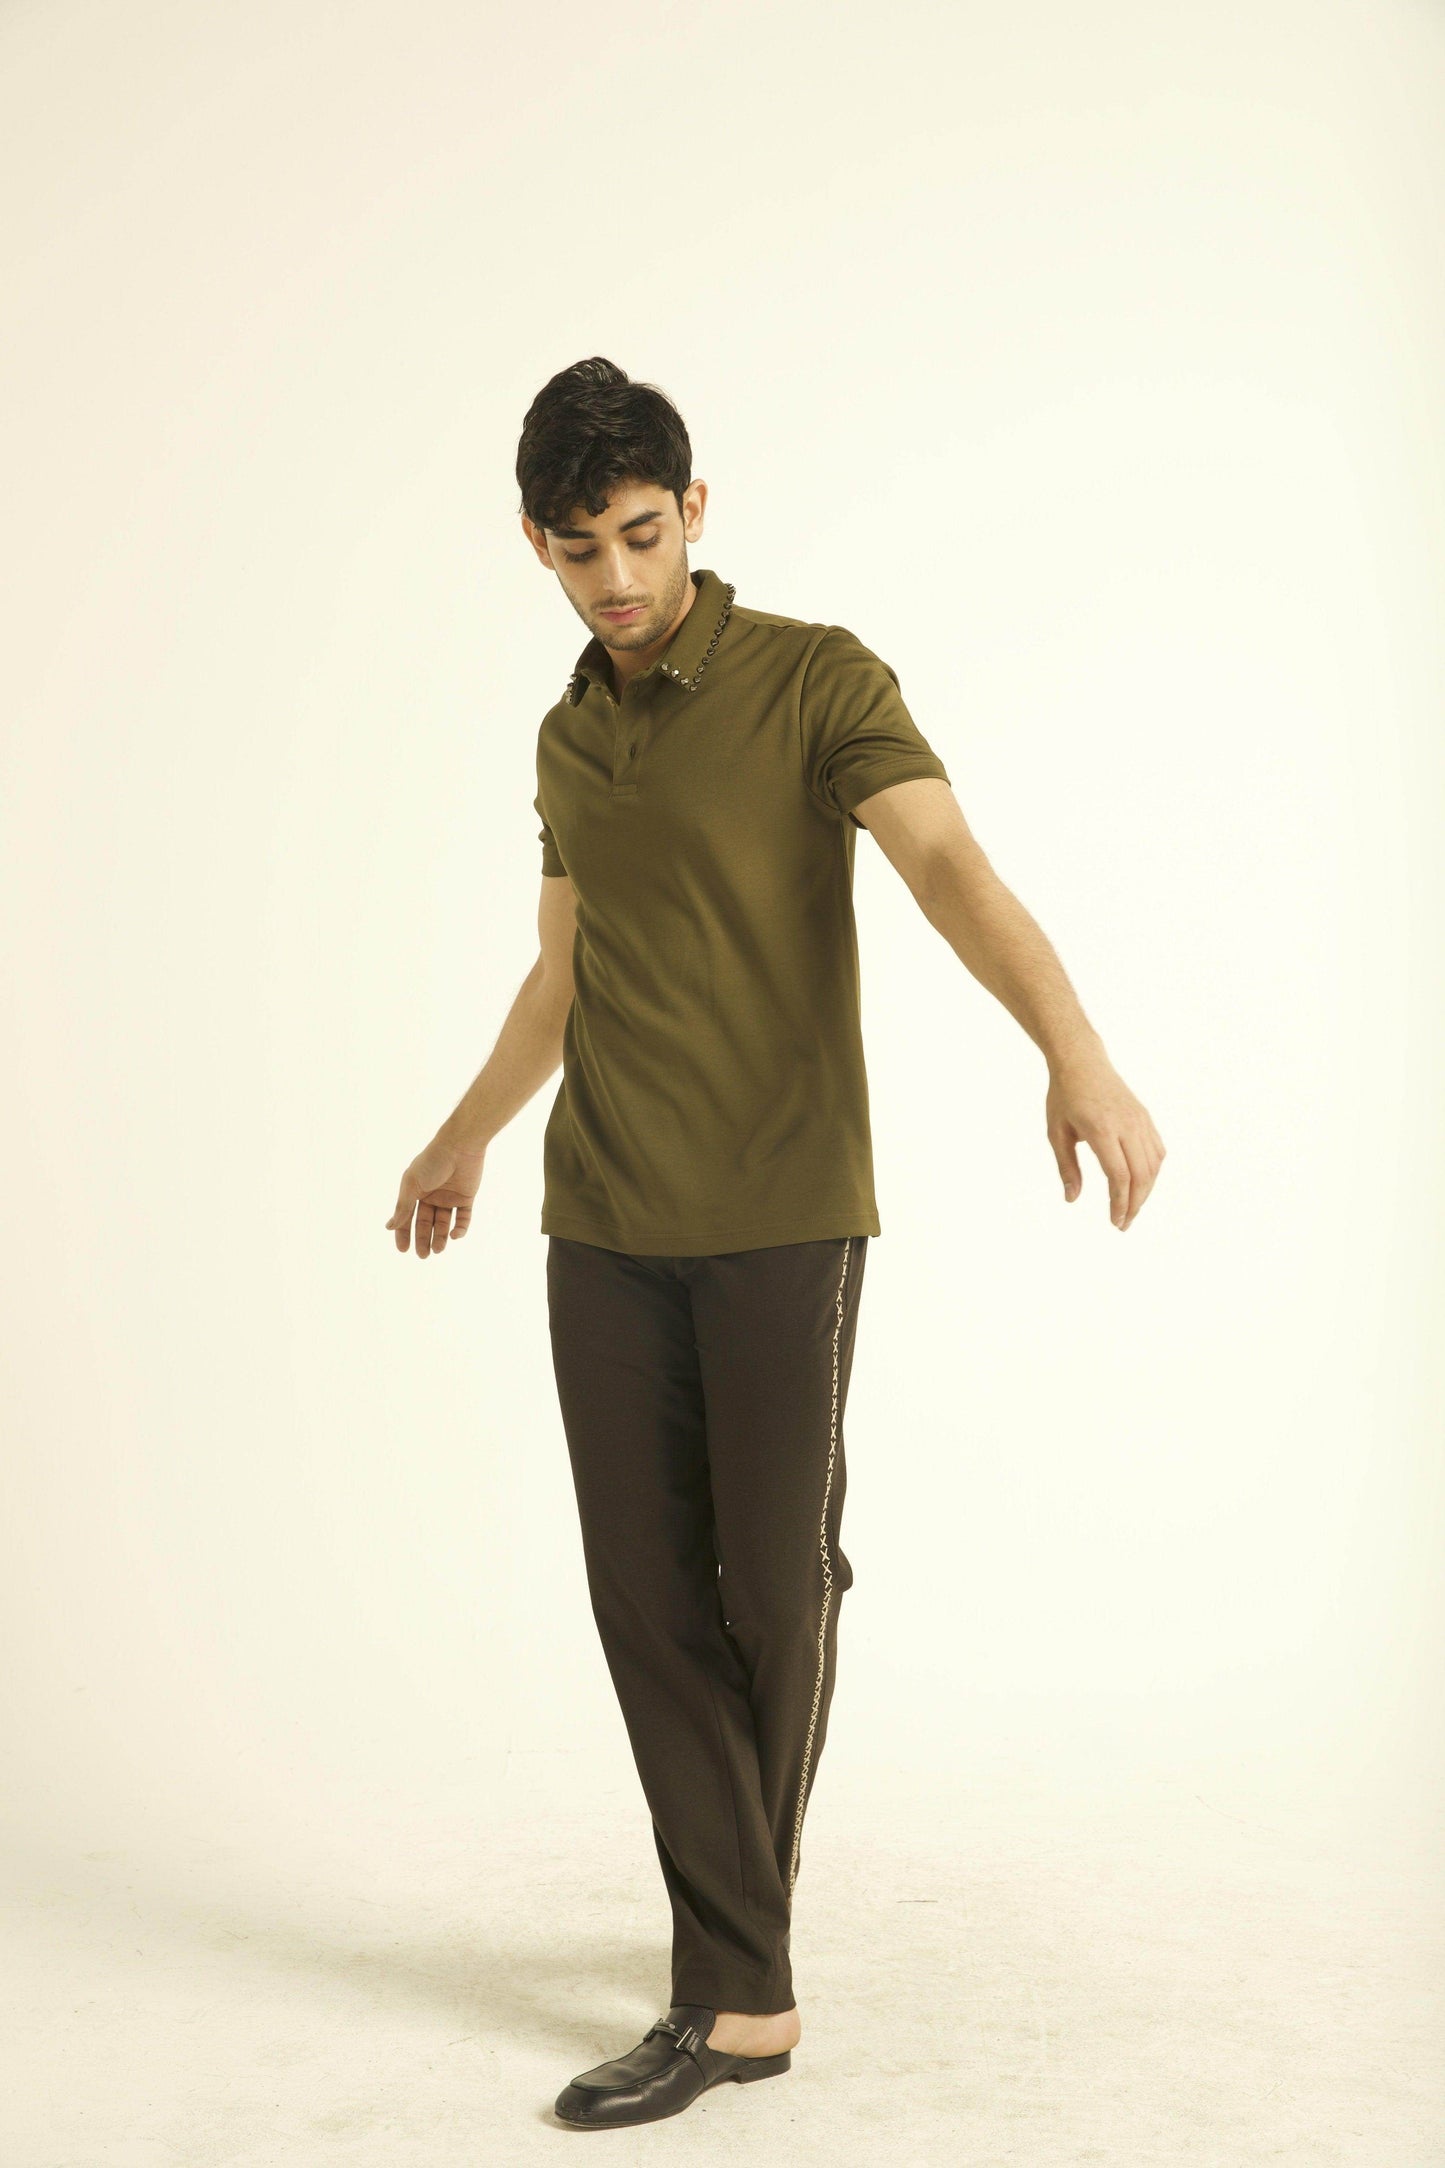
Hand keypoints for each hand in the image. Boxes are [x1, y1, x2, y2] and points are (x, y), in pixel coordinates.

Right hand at [385, 1132, 485, 1256]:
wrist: (460, 1146)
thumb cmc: (432, 1162)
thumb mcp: (412, 1185)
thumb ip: (403, 1207)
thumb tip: (389, 1227)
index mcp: (415, 1191)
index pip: (407, 1216)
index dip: (403, 1233)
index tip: (403, 1250)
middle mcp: (431, 1195)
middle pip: (426, 1223)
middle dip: (423, 1240)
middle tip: (423, 1255)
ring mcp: (449, 1197)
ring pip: (444, 1223)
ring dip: (441, 1237)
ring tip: (438, 1250)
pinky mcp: (466, 1197)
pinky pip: (463, 1218)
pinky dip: (460, 1229)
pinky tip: (455, 1236)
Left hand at [1045, 1051, 1164, 1229]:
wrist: (1082, 1062)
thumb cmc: (1064, 1097)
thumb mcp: (1056, 1133)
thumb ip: (1066, 1167)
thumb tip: (1072, 1199)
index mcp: (1102, 1129)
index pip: (1119, 1176)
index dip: (1119, 1203)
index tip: (1115, 1221)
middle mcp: (1127, 1125)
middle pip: (1141, 1175)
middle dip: (1135, 1204)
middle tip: (1123, 1223)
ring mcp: (1140, 1121)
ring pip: (1153, 1166)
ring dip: (1145, 1192)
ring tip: (1131, 1209)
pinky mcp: (1145, 1118)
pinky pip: (1157, 1152)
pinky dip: (1152, 1173)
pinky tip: (1141, 1185)